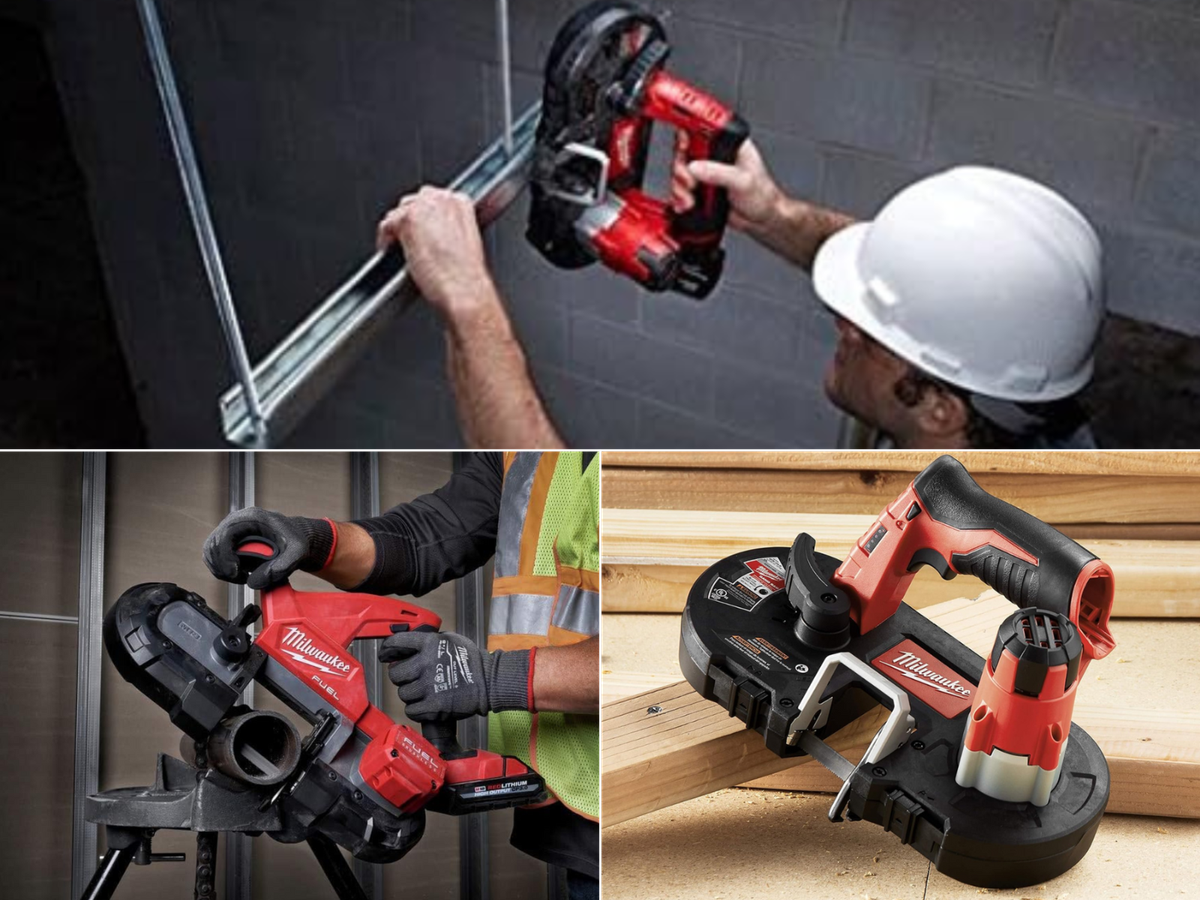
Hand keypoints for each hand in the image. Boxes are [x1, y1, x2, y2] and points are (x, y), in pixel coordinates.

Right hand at [203, 508, 334, 590]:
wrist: (294, 538)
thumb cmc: (295, 541)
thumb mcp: (297, 552)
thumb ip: (280, 567)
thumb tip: (254, 582)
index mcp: (252, 517)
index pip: (226, 535)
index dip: (226, 556)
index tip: (236, 573)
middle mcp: (236, 520)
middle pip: (214, 544)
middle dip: (224, 567)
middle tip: (242, 578)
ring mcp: (229, 529)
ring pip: (210, 552)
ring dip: (221, 570)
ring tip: (242, 577)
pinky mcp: (226, 540)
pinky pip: (213, 556)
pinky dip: (221, 569)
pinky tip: (238, 574)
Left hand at [376, 186, 497, 321]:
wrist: (463, 287)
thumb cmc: (466, 274)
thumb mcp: (465, 242)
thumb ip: (448, 229)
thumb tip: (432, 232)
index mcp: (460, 202)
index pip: (432, 201)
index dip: (424, 218)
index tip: (420, 231)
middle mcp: (442, 199)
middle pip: (413, 203)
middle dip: (408, 221)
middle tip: (407, 241)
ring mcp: (423, 208)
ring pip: (398, 213)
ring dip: (397, 230)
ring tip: (399, 249)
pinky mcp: (407, 220)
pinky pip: (386, 225)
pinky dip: (385, 240)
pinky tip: (390, 252)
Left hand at [379, 631, 531, 720]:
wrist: (489, 681)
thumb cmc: (471, 661)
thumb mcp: (450, 640)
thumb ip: (428, 642)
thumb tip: (405, 650)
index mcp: (429, 644)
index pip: (396, 643)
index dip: (387, 649)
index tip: (385, 655)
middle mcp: (425, 664)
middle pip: (395, 674)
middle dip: (401, 676)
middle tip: (411, 678)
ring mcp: (428, 686)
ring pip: (403, 694)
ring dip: (411, 694)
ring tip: (425, 691)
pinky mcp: (433, 706)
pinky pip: (411, 710)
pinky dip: (417, 709)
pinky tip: (427, 703)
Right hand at [670, 134, 784, 232]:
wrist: (760, 218)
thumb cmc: (761, 195)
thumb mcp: (742, 181)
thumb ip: (718, 173)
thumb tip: (696, 167)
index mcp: (729, 143)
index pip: (704, 128)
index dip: (689, 132)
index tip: (683, 143)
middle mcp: (716, 154)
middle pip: (685, 150)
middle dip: (682, 168)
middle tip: (690, 181)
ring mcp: (706, 171)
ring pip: (680, 171)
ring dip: (681, 187)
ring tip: (691, 199)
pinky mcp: (701, 187)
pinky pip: (681, 188)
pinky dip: (680, 197)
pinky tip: (688, 204)